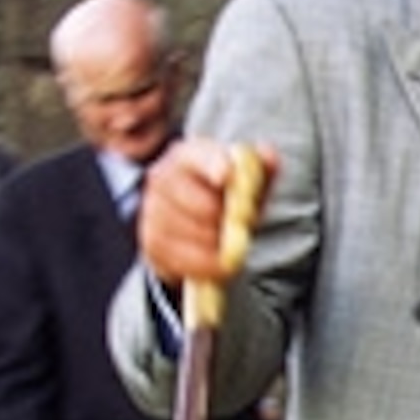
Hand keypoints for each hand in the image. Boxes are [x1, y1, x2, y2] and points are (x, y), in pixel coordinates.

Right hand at [139, 138, 278, 287]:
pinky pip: (181, 258)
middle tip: (244, 225)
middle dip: (225, 219)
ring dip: (217, 244)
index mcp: (188, 155)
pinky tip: (218, 261)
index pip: (199, 157)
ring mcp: (152, 209)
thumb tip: (269, 155)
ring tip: (230, 242)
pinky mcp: (150, 241)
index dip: (213, 165)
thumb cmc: (226, 197)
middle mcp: (163, 177)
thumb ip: (261, 168)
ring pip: (190, 233)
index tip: (227, 176)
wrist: (195, 226)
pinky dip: (204, 264)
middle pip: (198, 202)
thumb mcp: (247, 182)